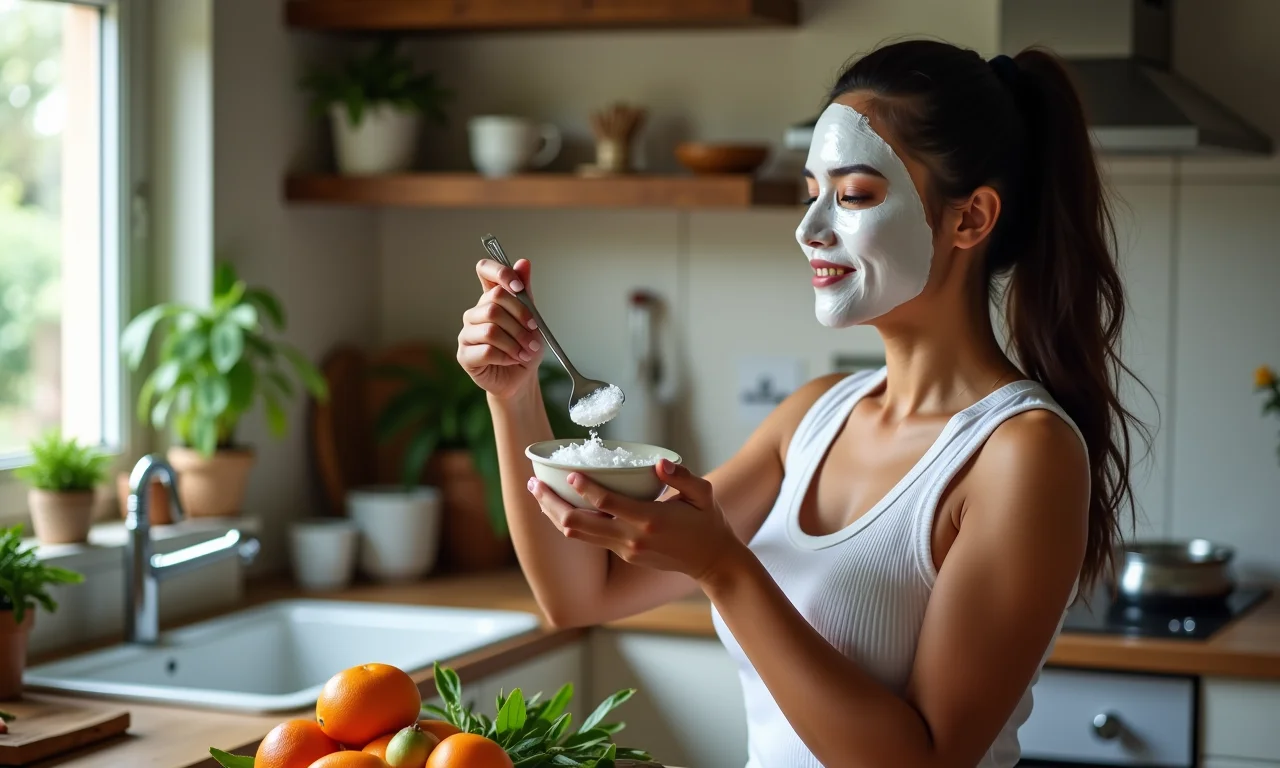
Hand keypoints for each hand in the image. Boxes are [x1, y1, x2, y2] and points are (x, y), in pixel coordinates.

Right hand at [457, 258, 544, 399]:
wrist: (521, 378)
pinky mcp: (464, 355)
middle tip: (535, 337)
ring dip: (516, 342)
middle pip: (493, 303)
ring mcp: (467, 334)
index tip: (518, 288)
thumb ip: (525, 292)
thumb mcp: (532, 319)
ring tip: (526, 352)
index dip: (500, 273)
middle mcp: (475, 313)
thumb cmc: (525, 347)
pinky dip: (507, 356)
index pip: (484, 270)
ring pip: (491, 329)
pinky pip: (486, 350)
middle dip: (520, 320)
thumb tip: (523, 262)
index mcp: (489, 299)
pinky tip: (513, 360)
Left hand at [525, 458, 741, 582]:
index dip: (586, 489)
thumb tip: (660, 463)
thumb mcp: (703, 494)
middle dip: (552, 504)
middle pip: (578, 524)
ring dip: (554, 515)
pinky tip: (560, 508)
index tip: (569, 474)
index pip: (608, 504)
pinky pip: (590, 538)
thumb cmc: (708, 523)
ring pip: (578, 535)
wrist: (713, 562)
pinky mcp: (624, 554)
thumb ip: (683, 477)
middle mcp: (631, 538)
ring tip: (538, 494)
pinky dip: (570, 523)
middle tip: (534, 484)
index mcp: (650, 519)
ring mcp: (625, 549)